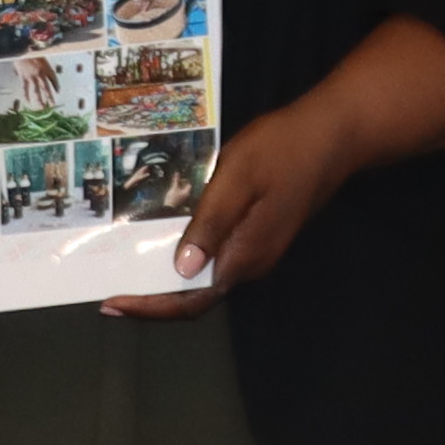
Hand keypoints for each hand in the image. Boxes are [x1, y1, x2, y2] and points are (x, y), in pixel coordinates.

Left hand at [113, 96, 357, 317]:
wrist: (335, 135)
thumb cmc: (282, 149)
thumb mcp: (238, 178)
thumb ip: (211, 224)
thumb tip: (184, 271)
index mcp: (243, 255)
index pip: (191, 300)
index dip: (150, 309)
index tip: (111, 305)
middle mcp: (251, 263)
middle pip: (195, 296)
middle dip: (152, 298)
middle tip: (109, 291)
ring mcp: (258, 250)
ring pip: (205, 278)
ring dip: (167, 279)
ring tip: (126, 269)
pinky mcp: (260, 234)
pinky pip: (217, 257)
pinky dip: (186, 257)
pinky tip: (164, 241)